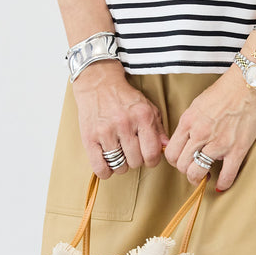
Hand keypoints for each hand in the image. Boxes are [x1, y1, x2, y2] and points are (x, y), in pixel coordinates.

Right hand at [72, 61, 169, 178]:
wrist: (98, 83)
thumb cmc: (124, 97)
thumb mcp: (147, 107)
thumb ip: (158, 128)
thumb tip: (166, 147)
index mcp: (142, 116)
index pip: (152, 153)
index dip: (152, 160)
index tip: (148, 157)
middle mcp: (124, 124)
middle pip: (136, 162)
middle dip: (136, 161)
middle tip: (132, 152)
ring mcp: (105, 131)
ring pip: (119, 166)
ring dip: (121, 165)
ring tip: (120, 155)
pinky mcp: (89, 137)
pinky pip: (99, 167)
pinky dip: (106, 170)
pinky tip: (108, 162)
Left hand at [163, 66, 255, 191]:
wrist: (250, 83)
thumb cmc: (226, 90)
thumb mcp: (198, 104)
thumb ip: (190, 123)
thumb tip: (188, 139)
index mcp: (188, 121)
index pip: (171, 151)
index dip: (175, 160)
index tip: (182, 161)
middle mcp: (200, 133)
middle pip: (181, 165)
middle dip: (186, 170)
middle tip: (194, 169)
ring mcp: (218, 143)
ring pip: (197, 172)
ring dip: (199, 178)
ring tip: (205, 176)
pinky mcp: (237, 149)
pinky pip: (226, 175)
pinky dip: (223, 183)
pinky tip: (222, 184)